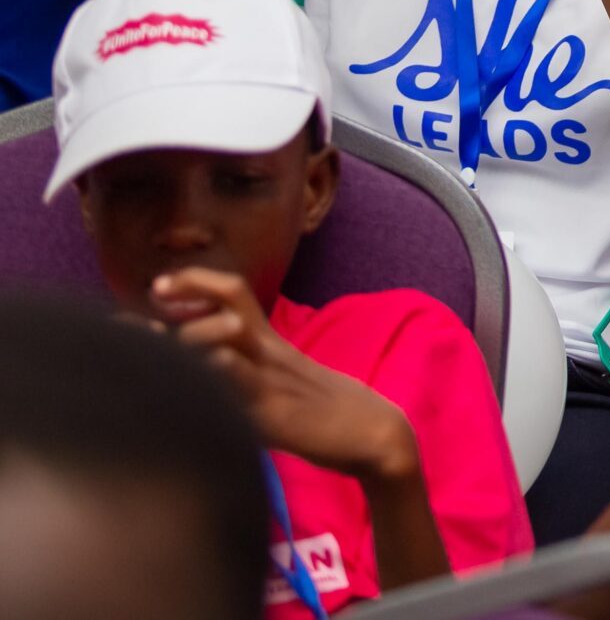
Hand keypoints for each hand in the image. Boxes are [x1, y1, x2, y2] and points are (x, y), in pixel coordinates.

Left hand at [154, 269, 419, 482]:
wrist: (372, 431)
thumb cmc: (322, 408)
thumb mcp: (281, 379)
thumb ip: (244, 368)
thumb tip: (201, 367)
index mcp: (271, 342)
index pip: (235, 293)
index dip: (196, 281)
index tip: (158, 285)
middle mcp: (270, 351)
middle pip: (228, 304)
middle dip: (180, 299)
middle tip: (134, 311)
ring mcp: (272, 379)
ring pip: (225, 340)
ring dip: (184, 336)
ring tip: (146, 341)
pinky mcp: (275, 412)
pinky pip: (242, 383)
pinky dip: (215, 371)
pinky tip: (188, 375)